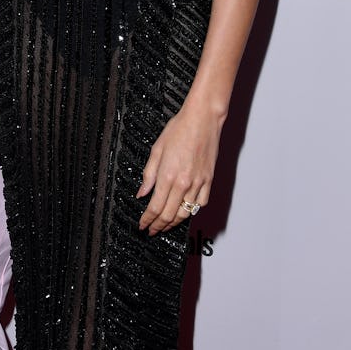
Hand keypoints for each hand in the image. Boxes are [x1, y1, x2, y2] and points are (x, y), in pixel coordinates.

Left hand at [136, 105, 222, 235]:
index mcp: (167, 175)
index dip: (147, 220)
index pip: (155, 207)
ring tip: (165, 225)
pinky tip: (184, 211)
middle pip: (169, 214)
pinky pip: (200, 204)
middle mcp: (183, 182)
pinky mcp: (208, 180)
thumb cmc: (179, 129)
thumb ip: (149, 174)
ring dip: (173, 223)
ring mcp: (198, 183)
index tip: (142, 225)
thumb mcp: (156, 149)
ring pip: (184, 212)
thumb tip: (141, 193)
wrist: (202, 120)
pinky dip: (191, 211)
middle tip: (151, 230)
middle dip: (158, 225)